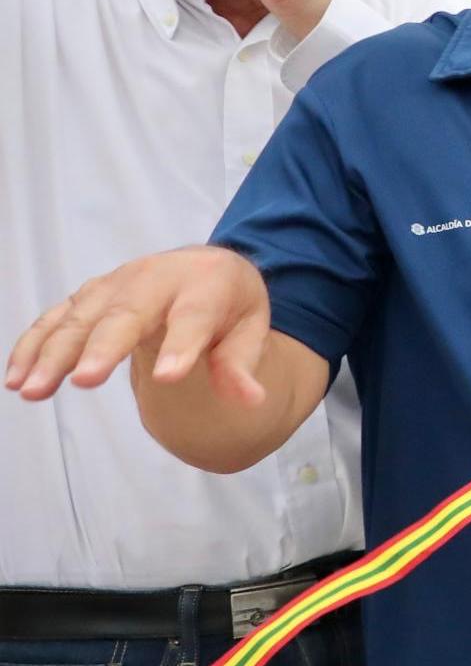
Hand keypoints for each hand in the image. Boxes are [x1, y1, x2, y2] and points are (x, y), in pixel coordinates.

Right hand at [7, 246, 273, 404]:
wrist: (205, 265)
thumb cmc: (228, 303)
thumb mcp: (250, 328)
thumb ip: (241, 364)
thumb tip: (251, 400)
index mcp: (207, 283)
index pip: (194, 316)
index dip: (182, 346)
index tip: (169, 377)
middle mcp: (156, 278)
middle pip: (126, 314)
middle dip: (101, 348)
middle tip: (82, 382)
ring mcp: (116, 283)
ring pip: (81, 317)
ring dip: (53, 352)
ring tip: (32, 389)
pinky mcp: (89, 295)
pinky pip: (56, 318)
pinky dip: (33, 345)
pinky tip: (17, 376)